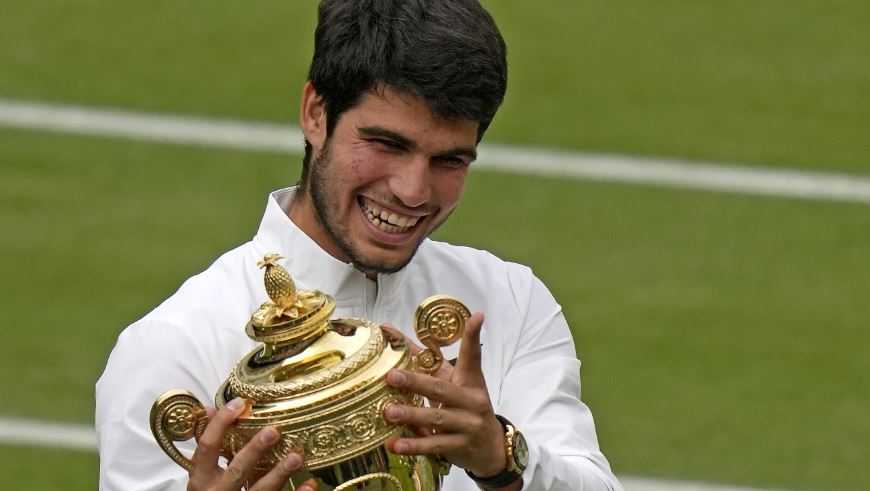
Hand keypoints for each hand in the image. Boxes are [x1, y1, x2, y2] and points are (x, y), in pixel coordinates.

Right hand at [188, 397, 317, 490]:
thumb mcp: (203, 472)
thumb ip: (209, 444)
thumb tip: (211, 409)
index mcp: (201, 477)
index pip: (208, 446)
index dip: (220, 424)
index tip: (239, 404)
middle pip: (236, 470)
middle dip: (254, 450)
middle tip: (273, 431)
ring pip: (260, 490)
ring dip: (279, 473)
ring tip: (296, 457)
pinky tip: (309, 484)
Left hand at [382, 313, 506, 477]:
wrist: (490, 448)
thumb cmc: (464, 407)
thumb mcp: (453, 383)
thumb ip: (425, 361)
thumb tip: (393, 333)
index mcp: (470, 380)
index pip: (473, 355)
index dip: (473, 336)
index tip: (477, 317)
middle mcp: (471, 400)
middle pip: (441, 388)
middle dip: (416, 382)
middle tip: (391, 376)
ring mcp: (467, 425)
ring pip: (437, 418)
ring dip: (411, 415)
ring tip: (388, 412)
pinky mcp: (460, 447)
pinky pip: (434, 445)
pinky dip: (414, 446)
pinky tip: (395, 444)